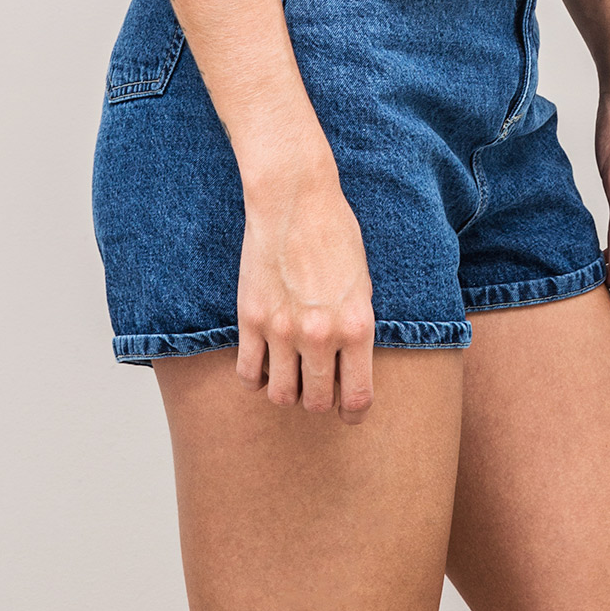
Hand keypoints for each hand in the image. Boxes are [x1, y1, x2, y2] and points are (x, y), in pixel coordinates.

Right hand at [234, 160, 377, 419]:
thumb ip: (355, 326)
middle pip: (316, 402)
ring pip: (280, 395)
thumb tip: (347, 363)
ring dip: (286, 392)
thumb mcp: (362, 282)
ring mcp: (282, 329)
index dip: (353, 412)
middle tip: (315, 385)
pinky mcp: (251, 319)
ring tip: (288, 374)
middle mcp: (320, 335)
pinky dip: (254, 378)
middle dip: (318, 400)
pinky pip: (248, 373)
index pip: (357, 396)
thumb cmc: (335, 232)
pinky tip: (262, 363)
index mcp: (356, 326)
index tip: (348, 411)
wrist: (295, 198)